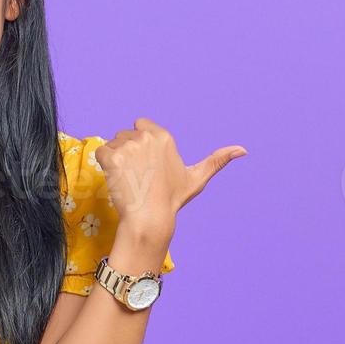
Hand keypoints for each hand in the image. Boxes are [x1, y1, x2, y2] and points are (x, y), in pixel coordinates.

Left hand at [95, 118, 245, 227]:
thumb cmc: (171, 200)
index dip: (141, 144)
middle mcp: (147, 137)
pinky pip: (101, 153)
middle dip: (128, 152)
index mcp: (164, 136)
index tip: (146, 164)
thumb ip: (217, 160)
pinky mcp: (112, 157)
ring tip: (129, 179)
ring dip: (116, 159)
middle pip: (125, 134)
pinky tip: (117, 179)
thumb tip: (244, 150)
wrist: (150, 218)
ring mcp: (128, 146)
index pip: (140, 125)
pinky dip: (105, 166)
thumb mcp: (196, 178)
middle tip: (138, 175)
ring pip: (113, 144)